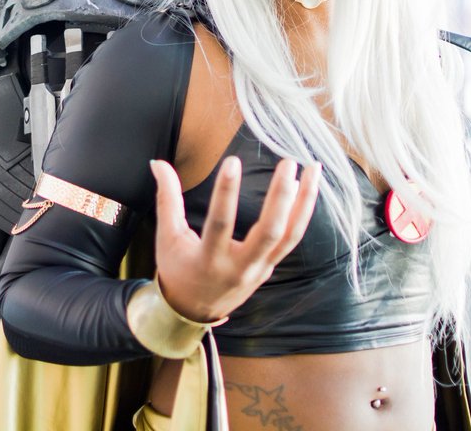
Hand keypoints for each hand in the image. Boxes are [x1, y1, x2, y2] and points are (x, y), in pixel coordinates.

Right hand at [149, 156, 320, 322]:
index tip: (232, 161)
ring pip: (289, 236)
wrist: (193, 310)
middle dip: (280, 197)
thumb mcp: (167, 237)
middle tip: (288, 163)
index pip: (220, 223)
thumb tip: (158, 163)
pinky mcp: (269, 266)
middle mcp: (239, 267)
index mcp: (208, 260)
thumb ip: (167, 199)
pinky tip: (308, 188)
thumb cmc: (177, 269)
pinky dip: (302, 213)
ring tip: (312, 169)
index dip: (225, 192)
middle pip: (269, 233)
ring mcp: (259, 269)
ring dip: (304, 202)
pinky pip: (291, 239)